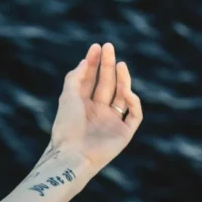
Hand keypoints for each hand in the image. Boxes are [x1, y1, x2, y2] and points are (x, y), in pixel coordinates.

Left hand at [50, 43, 142, 171]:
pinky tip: (125, 91)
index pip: (90, 80)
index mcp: (82, 106)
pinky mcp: (124, 133)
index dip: (94, 63)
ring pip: (122, 96)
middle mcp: (97, 113)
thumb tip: (85, 60)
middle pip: (106, 84)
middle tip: (109, 47)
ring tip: (120, 64)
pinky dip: (133, 102)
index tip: (97, 47)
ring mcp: (111, 122)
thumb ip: (75, 78)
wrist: (73, 154)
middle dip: (108, 66)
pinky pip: (134, 114)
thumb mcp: (67, 98)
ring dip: (122, 79)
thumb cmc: (67, 127)